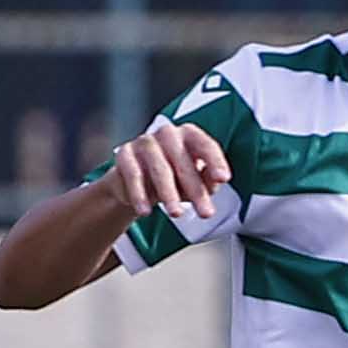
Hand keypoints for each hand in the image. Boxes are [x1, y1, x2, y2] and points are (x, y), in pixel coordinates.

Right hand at [98, 116, 232, 225]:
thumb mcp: (195, 180)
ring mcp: (145, 142)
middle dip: (195, 190)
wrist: (133, 181)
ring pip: (159, 169)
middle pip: (183, 162)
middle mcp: (167, 133)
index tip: (223, 179)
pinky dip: (139, 195)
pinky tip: (146, 211)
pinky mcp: (124, 154)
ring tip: (176, 214)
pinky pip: (134, 176)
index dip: (216, 162)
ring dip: (169, 194)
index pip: (206, 146)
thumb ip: (208, 179)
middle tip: (205, 212)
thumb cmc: (173, 177)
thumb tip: (215, 182)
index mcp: (189, 134)